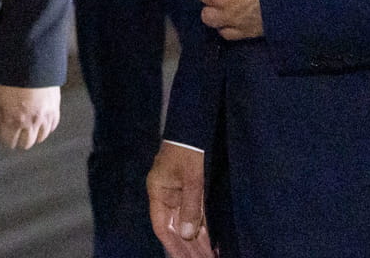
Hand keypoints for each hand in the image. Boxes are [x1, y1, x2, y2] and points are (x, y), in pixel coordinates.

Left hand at [0, 84, 61, 148]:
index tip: (3, 135)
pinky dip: (45, 127)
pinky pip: (51, 127)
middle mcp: (30, 123)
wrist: (32, 63)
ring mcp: (45, 118)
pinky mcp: (55, 110)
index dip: (5, 140)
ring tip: (27, 127)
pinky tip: (39, 120)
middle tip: (15, 132)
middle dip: (18, 141)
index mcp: (13, 120)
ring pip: (40, 138)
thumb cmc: (11, 78)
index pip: (9, 142)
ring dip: (33, 135)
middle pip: (26, 144)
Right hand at [147, 141, 213, 257]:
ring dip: (197, 243)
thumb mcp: (192, 178)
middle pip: (175, 229)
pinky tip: (210, 243)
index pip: (162, 227)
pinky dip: (202, 230)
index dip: (173, 247)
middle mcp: (166, 196)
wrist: (195, 125)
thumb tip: (188, 234)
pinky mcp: (190, 190)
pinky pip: (195, 215)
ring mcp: (178, 194)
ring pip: (186, 224)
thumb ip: (191, 206)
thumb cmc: (190, 149)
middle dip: (188, 248)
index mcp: (158, 192)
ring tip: (209, 257)